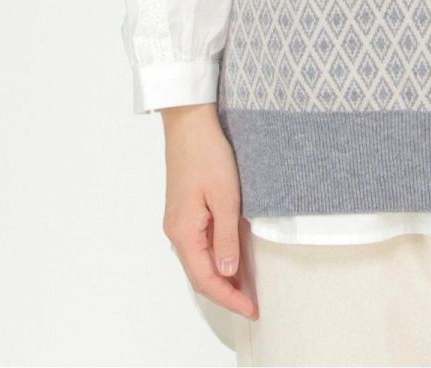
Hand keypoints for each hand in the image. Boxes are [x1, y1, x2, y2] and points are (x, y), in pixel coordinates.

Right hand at [161, 103, 258, 320]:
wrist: (190, 122)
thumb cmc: (208, 154)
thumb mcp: (226, 197)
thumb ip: (226, 237)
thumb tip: (228, 272)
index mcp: (183, 232)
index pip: (206, 279)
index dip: (229, 298)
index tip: (253, 309)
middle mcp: (176, 231)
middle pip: (200, 274)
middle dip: (226, 291)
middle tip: (254, 302)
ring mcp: (179, 220)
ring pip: (201, 260)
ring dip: (223, 274)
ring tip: (248, 285)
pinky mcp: (185, 209)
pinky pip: (201, 243)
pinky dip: (218, 255)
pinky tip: (235, 256)